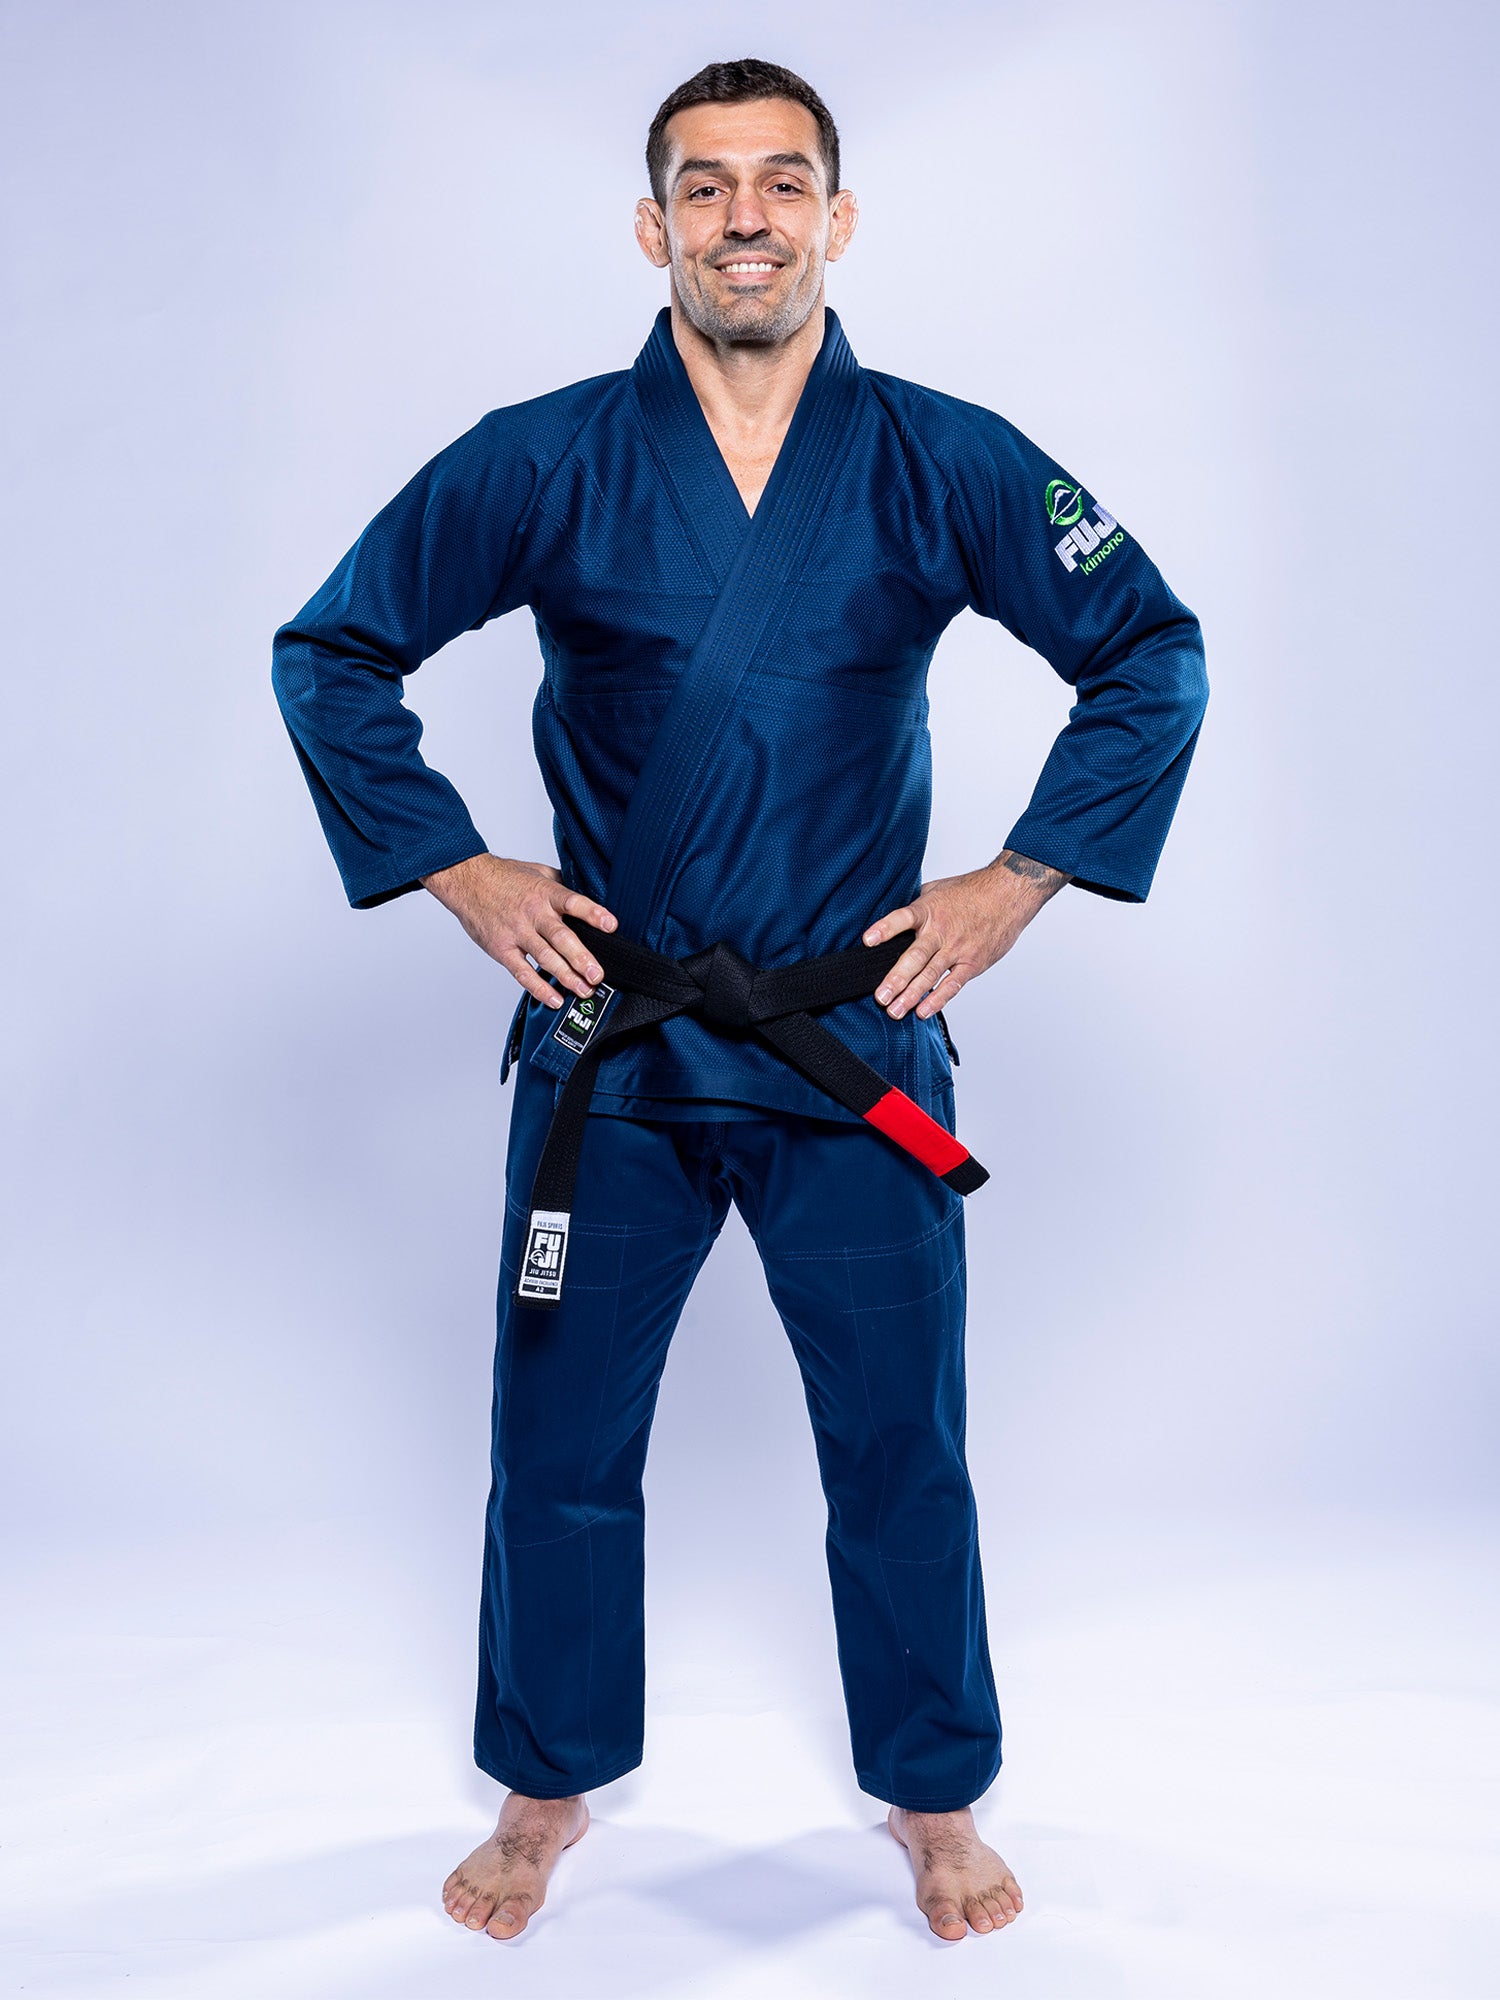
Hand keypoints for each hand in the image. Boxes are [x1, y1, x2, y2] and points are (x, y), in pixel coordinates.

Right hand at [420, 853, 617, 1008]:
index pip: (573, 903)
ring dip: (566, 977)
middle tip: (597, 975)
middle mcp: (533, 914)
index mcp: (545, 894)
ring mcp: (517, 933)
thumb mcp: (539, 872)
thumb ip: (562, 885)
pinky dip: (538, 988)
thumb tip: (588, 894)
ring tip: (584, 990)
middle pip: (561, 937)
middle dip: (581, 958)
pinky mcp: (502, 949)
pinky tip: (554, 998)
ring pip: (545, 958)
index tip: (611, 926)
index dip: (593, 914)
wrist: (467, 880)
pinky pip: (522, 972)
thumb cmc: (504, 876)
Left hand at [862, 850, 1069, 1019]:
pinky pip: (953, 984)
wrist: (1008, 894)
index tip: (868, 941)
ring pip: (931, 975)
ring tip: (894, 1011)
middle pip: (915, 957)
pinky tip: (923, 1011)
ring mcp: (957, 948)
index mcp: (928, 910)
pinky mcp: (972, 962)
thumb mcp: (937, 889)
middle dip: (896, 979)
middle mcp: (941, 931)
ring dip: (911, 995)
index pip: (902, 918)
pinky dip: (938, 999)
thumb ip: (915, 905)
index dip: (885, 929)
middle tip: (880, 997)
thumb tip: (893, 916)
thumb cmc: (971, 891)